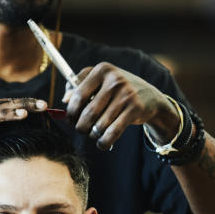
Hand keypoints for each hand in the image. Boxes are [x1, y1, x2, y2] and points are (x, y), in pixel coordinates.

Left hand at [62, 63, 179, 149]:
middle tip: (81, 129)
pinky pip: (113, 132)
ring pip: (100, 124)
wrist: (150, 97)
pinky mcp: (135, 109)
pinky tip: (102, 143)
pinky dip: (104, 142)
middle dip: (80, 126)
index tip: (70, 118)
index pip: (78, 94)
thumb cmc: (117, 90)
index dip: (71, 111)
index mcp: (102, 70)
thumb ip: (79, 86)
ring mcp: (126, 94)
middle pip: (88, 112)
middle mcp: (114, 80)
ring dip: (93, 134)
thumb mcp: (100, 81)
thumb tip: (64, 100)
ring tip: (93, 134)